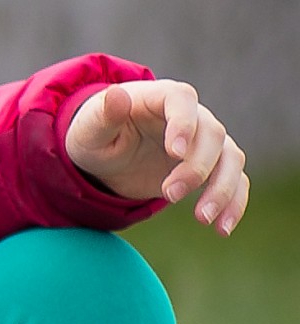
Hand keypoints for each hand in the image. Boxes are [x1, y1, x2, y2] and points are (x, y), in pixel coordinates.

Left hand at [65, 80, 247, 235]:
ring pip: (231, 159)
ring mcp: (205, 142)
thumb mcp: (90, 127)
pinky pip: (234, 182)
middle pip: (212, 134)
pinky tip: (222, 228)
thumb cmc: (94, 135)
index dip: (183, 124)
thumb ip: (105, 114)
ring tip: (202, 218)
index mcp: (160, 97)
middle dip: (195, 167)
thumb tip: (117, 95)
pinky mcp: (211, 167)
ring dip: (222, 189)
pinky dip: (233, 204)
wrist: (104, 156)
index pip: (182, 99)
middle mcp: (191, 115)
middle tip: (169, 194)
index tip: (175, 153)